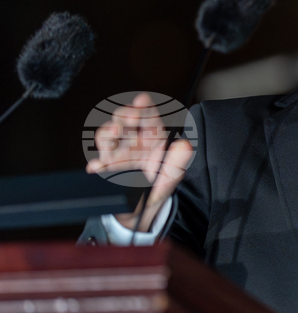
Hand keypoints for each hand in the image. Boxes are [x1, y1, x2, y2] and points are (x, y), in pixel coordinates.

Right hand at [85, 92, 193, 232]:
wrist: (142, 211)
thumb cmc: (158, 187)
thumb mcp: (172, 176)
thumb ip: (178, 161)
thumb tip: (185, 145)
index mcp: (152, 139)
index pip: (149, 118)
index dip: (145, 107)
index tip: (143, 100)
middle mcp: (132, 142)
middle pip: (124, 120)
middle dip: (125, 115)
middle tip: (130, 117)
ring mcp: (116, 154)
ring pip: (107, 136)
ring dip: (108, 132)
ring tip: (114, 132)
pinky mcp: (105, 169)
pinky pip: (97, 164)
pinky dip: (97, 164)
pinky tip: (99, 168)